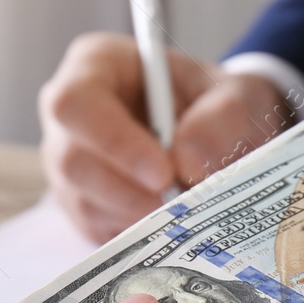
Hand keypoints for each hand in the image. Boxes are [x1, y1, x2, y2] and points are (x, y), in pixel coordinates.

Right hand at [40, 33, 292, 241]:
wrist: (218, 129)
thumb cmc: (216, 100)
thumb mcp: (236, 94)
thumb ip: (222, 117)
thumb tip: (188, 162)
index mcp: (94, 65)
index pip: (76, 103)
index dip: (113, 142)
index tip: (162, 173)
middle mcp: (70, 115)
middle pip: (73, 162)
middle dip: (129, 192)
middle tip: (179, 206)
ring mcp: (68, 163)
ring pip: (84, 202)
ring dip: (138, 217)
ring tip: (185, 213)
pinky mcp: (82, 204)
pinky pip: (97, 231)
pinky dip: (137, 237)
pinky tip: (171, 225)